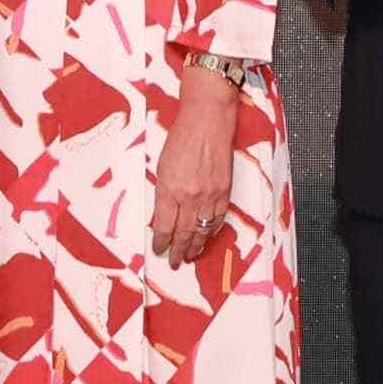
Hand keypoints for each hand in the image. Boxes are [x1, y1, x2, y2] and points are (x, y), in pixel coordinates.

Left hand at [150, 60, 242, 264]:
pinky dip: (210, 231)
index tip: (158, 250)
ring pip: (201, 230)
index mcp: (169, 189)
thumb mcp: (162, 166)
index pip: (164, 227)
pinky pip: (217, 219)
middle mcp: (190, 196)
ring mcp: (209, 195)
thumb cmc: (182, 137)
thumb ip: (163, 193)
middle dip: (178, 251)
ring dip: (195, 246)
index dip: (161, 243)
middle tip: (174, 263)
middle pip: (183, 234)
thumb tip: (162, 215)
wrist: (207, 120)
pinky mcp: (224, 191)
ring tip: (190, 256)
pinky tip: (206, 237)